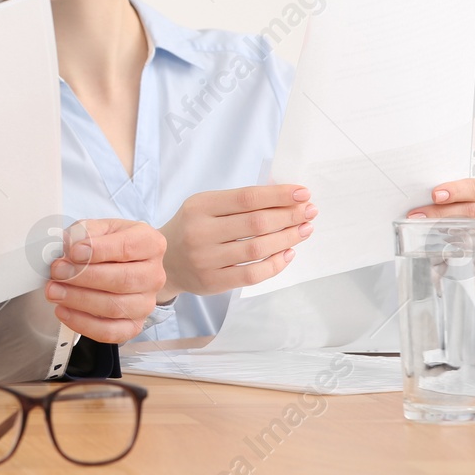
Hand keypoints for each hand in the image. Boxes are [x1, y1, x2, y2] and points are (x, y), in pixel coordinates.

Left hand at [44, 219, 166, 342]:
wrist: (128, 265)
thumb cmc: (111, 244)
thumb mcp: (100, 228)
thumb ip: (85, 232)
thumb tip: (69, 246)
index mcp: (151, 244)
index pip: (128, 248)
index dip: (99, 251)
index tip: (73, 252)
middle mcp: (154, 275)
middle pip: (122, 280)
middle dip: (84, 277)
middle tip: (57, 272)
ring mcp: (146, 303)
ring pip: (114, 307)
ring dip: (79, 300)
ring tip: (54, 291)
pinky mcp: (134, 325)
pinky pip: (110, 332)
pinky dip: (84, 324)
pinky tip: (64, 311)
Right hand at [157, 185, 316, 302]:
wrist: (164, 261)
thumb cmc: (192, 228)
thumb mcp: (205, 206)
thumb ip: (238, 202)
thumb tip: (284, 197)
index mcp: (200, 206)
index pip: (247, 198)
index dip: (278, 195)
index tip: (302, 192)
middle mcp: (200, 231)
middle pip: (256, 223)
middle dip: (289, 216)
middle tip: (310, 211)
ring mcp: (205, 259)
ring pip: (257, 249)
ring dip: (287, 238)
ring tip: (304, 230)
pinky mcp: (212, 281)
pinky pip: (252, 274)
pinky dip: (275, 264)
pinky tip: (288, 253)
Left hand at [406, 177, 474, 276]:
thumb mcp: (469, 198)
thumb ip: (452, 195)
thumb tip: (421, 198)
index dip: (456, 190)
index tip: (435, 195)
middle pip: (474, 212)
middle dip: (441, 213)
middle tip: (418, 216)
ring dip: (447, 234)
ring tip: (425, 232)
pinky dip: (460, 253)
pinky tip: (445, 250)